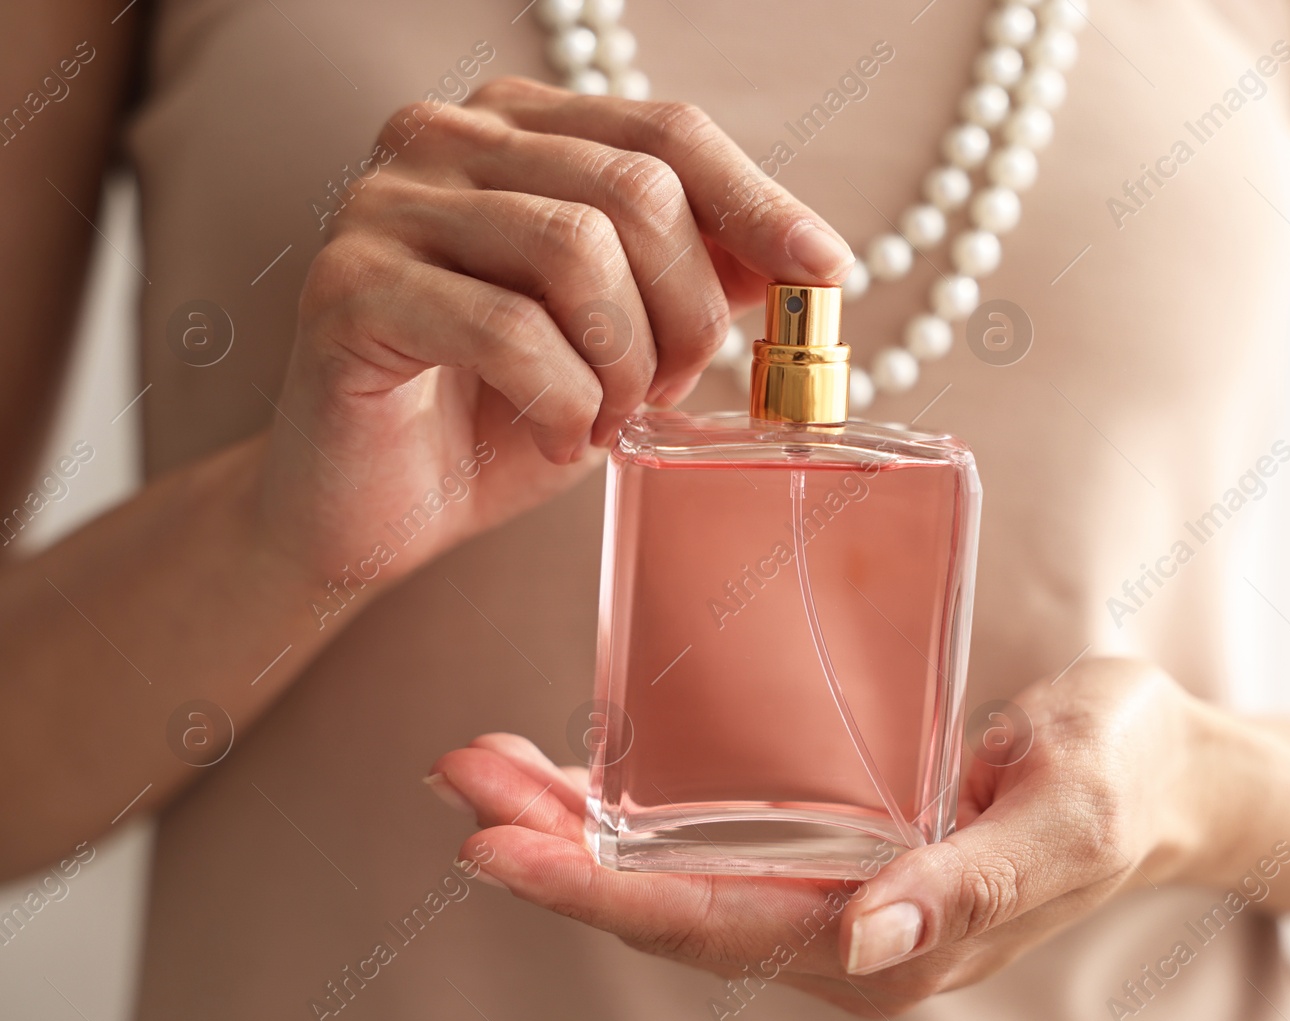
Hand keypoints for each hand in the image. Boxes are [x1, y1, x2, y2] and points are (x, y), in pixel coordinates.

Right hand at [257, 78, 853, 582]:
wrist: (375, 507)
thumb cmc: (505, 414)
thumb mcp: (626, 340)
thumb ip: (700, 279)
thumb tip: (805, 259)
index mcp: (518, 129)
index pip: (666, 134)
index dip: (758, 204)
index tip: (826, 275)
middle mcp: (444, 138)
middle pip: (635, 190)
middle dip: (686, 315)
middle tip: (670, 393)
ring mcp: (384, 204)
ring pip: (576, 250)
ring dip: (623, 363)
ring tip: (609, 422)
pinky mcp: (348, 287)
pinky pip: (508, 330)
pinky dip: (562, 402)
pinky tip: (559, 440)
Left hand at [426, 659, 1237, 1016]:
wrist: (1170, 780)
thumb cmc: (1129, 777)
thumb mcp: (1070, 810)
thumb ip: (976, 879)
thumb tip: (863, 942)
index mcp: (895, 941)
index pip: (717, 925)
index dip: (598, 890)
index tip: (498, 844)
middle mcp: (849, 938)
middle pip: (671, 910)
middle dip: (554, 853)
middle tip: (459, 780)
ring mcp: (839, 905)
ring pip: (677, 882)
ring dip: (574, 833)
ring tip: (485, 771)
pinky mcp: (838, 858)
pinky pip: (714, 850)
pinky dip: (634, 817)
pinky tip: (579, 781)